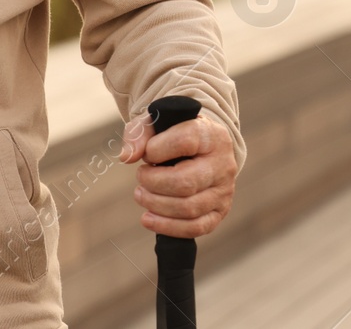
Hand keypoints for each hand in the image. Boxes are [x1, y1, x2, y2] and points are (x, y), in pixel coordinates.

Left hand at [117, 111, 236, 237]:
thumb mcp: (155, 123)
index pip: (184, 142)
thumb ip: (138, 133)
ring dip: (156, 204)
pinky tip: (148, 219)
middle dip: (152, 183)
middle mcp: (222, 164)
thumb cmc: (174, 134)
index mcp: (209, 135)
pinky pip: (197, 227)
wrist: (202, 148)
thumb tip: (127, 157)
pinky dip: (168, 227)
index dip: (156, 150)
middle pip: (185, 182)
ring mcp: (223, 190)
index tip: (147, 153)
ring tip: (141, 194)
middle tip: (141, 177)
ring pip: (189, 208)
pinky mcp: (219, 211)